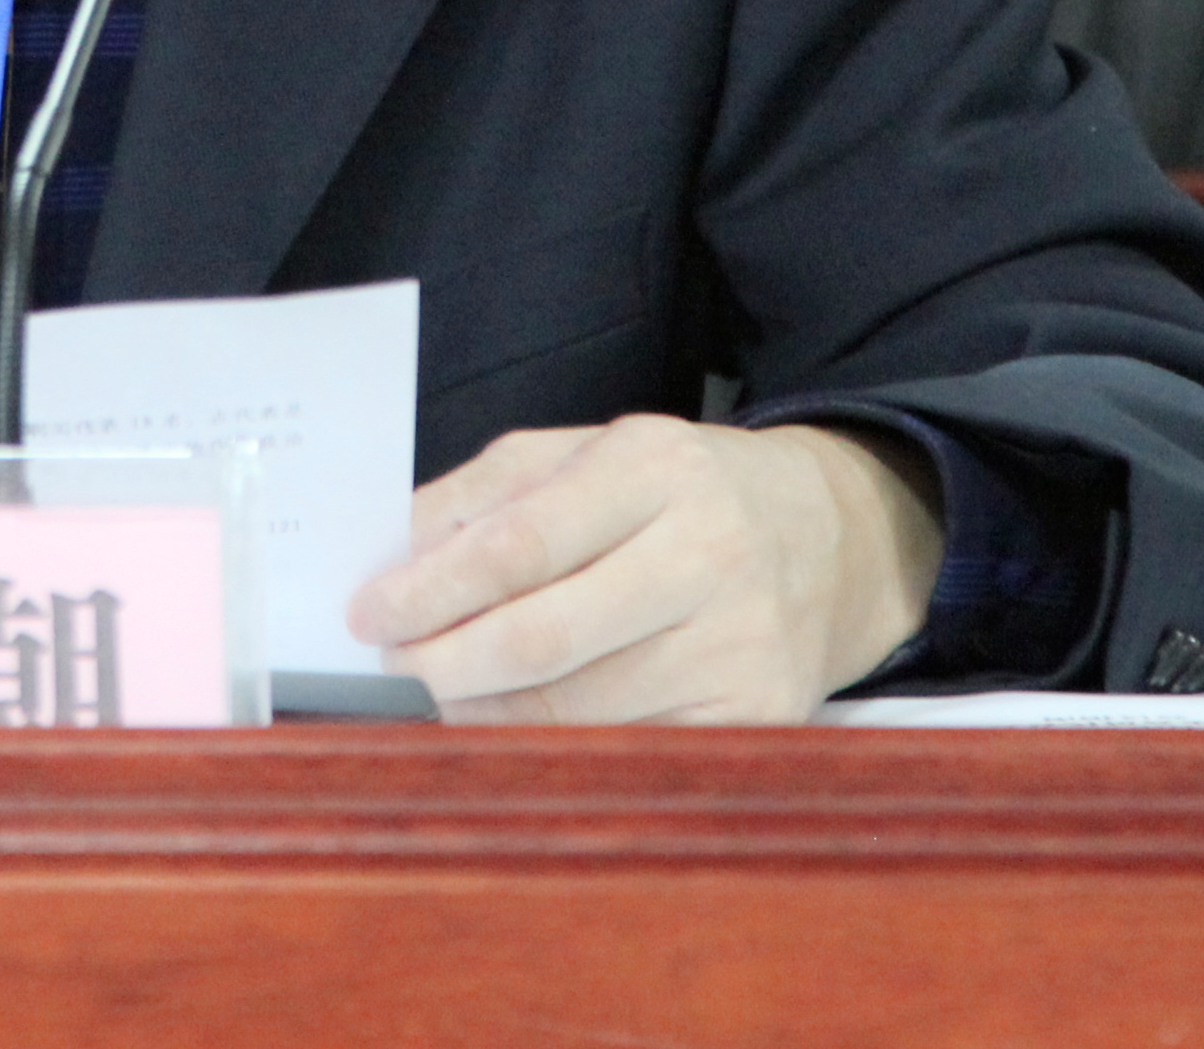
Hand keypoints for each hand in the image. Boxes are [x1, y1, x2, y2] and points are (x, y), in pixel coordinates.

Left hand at [347, 416, 943, 724]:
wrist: (835, 536)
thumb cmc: (680, 490)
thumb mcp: (588, 451)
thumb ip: (486, 493)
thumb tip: (394, 555)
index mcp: (654, 468)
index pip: (521, 544)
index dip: (432, 589)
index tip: (368, 614)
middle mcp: (708, 554)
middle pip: (545, 640)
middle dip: (444, 667)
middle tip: (387, 675)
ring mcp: (741, 644)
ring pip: (580, 710)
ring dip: (486, 716)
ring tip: (433, 704)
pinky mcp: (762, 715)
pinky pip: (630, 749)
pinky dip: (555, 751)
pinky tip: (510, 734)